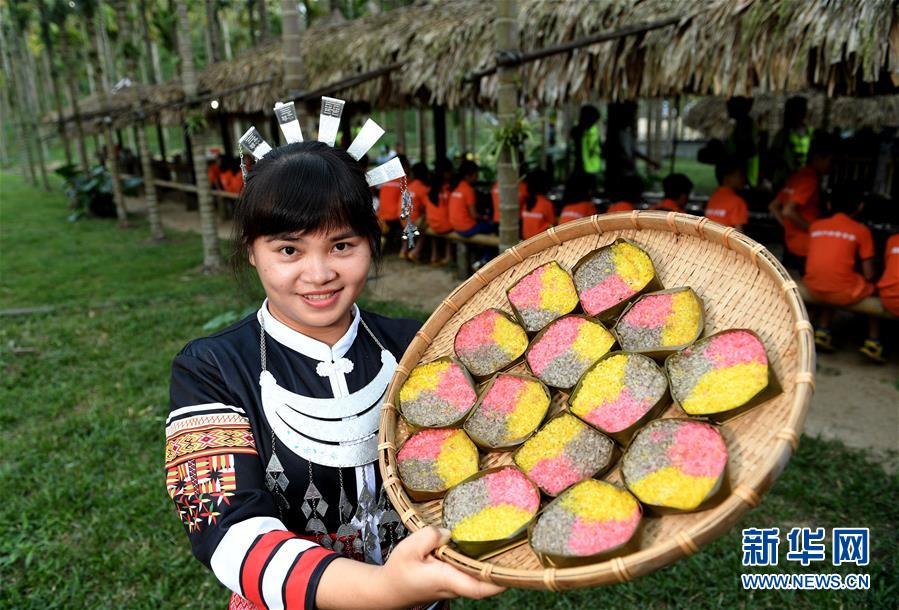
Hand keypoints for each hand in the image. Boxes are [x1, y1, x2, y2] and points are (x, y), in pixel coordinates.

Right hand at [316, 526, 505, 609]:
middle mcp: (455, 585)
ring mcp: (456, 585)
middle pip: (486, 581)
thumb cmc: (398, 571)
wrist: (388, 590)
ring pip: (480, 577)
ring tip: (508, 542)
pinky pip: (471, 573)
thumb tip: (450, 531)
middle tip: (520, 546)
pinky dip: (479, 561)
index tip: (514, 568)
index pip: (479, 586)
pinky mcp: (453, 580)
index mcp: (447, 579)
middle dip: (503, 567)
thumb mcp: (408, 548)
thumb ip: (429, 536)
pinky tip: (485, 545)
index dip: (498, 579)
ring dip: (492, 563)